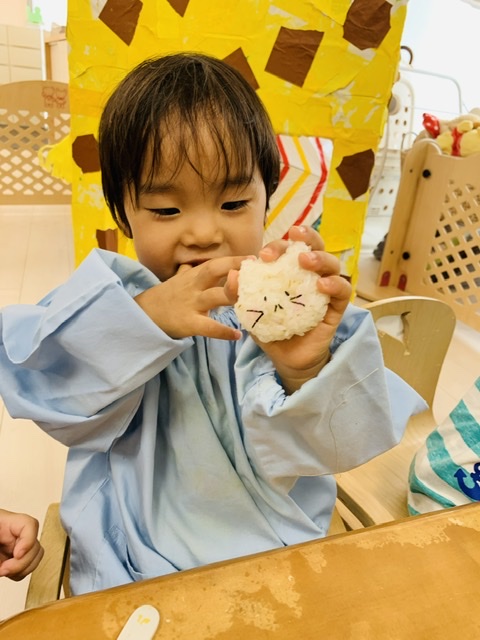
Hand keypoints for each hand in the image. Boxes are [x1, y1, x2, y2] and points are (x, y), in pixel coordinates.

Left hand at [0, 509, 43, 580]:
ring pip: (35, 559)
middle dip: (22, 563)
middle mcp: (16, 534)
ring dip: (20, 570)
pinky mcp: (13, 558)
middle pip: (36, 546)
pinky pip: (25, 569)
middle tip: (3, 570)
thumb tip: (14, 559)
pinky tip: (3, 572)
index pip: (30, 525)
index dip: (29, 541)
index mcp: (8, 522)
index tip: (16, 554)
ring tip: (2, 571)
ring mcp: (16, 546)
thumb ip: (0, 543)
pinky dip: (17, 574)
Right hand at [135, 256, 248, 340]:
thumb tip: (193, 261)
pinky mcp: (188, 322)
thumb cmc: (165, 297)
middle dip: (234, 268)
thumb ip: (188, 271)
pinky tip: (237, 335)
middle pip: (214, 271)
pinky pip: (208, 327)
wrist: (144, 315)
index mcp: (194, 275)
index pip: (216, 263)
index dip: (234, 259)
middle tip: (255, 269)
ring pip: (214, 296)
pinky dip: (223, 332)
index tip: (254, 258)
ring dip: (232, 295)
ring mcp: (191, 304)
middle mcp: (194, 286)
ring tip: (252, 299)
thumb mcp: (177, 280)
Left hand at [229, 225, 351, 393]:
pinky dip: (335, 283)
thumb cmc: (271, 328)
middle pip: (316, 247)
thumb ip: (239, 293)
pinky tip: (322, 285)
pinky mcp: (336, 308)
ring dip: (320, 258)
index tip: (264, 255)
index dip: (279, 246)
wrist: (286, 359)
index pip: (289, 249)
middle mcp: (311, 275)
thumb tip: (232, 274)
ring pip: (333, 264)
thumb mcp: (250, 311)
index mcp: (290, 270)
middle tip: (293, 242)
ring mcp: (326, 290)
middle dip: (306, 239)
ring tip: (305, 261)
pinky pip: (343, 290)